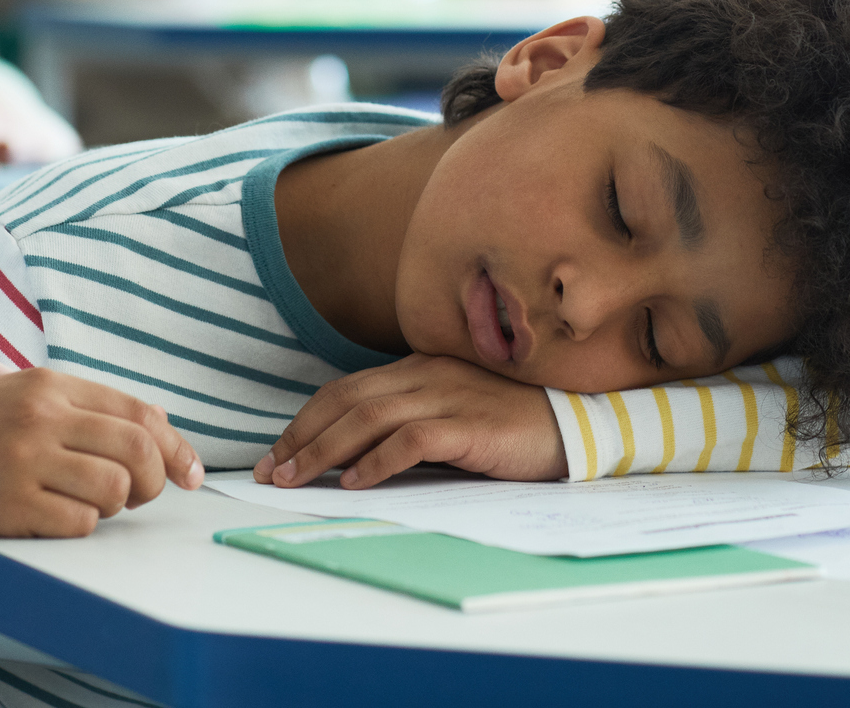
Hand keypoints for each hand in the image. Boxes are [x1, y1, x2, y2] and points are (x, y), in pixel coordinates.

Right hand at [0, 368, 204, 538]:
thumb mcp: (26, 398)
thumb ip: (89, 410)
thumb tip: (160, 430)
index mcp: (50, 384)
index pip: (140, 413)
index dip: (175, 447)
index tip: (189, 474)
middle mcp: (39, 417)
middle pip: (137, 450)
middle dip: (152, 481)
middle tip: (136, 495)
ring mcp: (22, 461)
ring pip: (112, 490)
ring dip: (110, 506)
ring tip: (81, 501)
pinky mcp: (6, 505)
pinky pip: (78, 524)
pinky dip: (77, 526)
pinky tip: (50, 515)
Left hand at [254, 354, 566, 490]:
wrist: (577, 423)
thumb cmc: (512, 424)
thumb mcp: (452, 412)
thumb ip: (410, 420)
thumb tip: (353, 454)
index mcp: (420, 367)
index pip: (347, 388)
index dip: (306, 420)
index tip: (278, 452)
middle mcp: (428, 374)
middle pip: (347, 400)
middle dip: (302, 436)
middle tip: (272, 471)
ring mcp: (448, 396)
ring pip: (369, 418)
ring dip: (325, 450)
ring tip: (298, 478)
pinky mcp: (469, 425)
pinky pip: (411, 440)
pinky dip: (376, 462)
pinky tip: (354, 482)